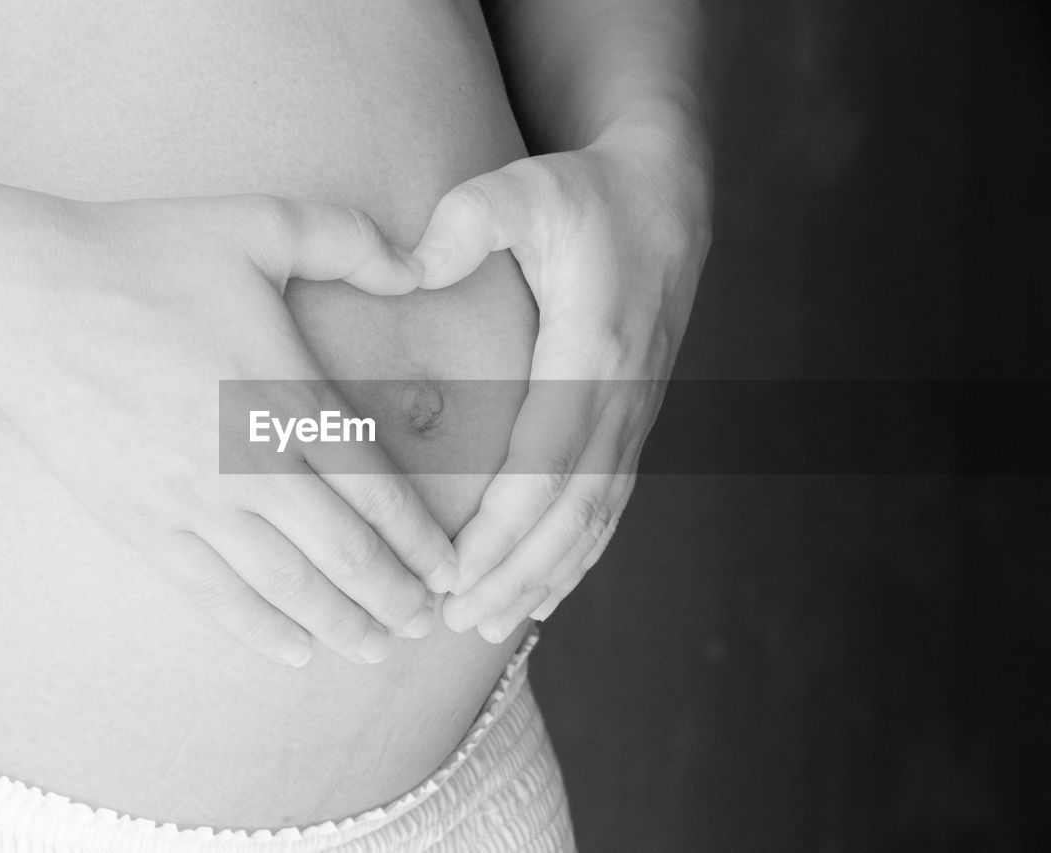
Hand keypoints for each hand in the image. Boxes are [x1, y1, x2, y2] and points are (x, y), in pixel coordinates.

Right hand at [0, 194, 455, 666]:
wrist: (27, 302)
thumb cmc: (144, 256)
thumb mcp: (258, 222)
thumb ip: (348, 239)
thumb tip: (418, 263)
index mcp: (285, 398)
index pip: (377, 490)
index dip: (421, 541)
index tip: (451, 570)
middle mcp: (248, 465)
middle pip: (343, 554)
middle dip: (395, 597)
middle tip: (429, 622)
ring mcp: (193, 504)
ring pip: (286, 588)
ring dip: (341, 625)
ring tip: (379, 649)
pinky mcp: (143, 526)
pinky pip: (213, 596)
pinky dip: (261, 631)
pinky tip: (296, 652)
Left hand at [411, 127, 710, 640]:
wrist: (665, 193)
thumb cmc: (584, 193)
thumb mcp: (521, 187)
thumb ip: (464, 222)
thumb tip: (407, 268)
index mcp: (590, 353)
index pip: (544, 465)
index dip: (501, 530)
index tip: (451, 575)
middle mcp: (622, 397)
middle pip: (570, 512)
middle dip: (514, 573)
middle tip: (454, 623)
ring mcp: (634, 413)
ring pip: (593, 518)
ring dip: (543, 577)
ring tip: (489, 625)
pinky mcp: (634, 418)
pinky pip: (609, 502)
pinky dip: (577, 555)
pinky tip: (543, 592)